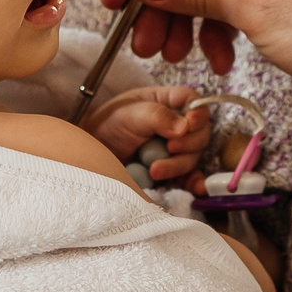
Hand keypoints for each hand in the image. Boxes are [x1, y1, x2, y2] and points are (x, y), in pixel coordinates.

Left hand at [82, 85, 210, 183]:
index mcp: (167, 102)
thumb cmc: (110, 125)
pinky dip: (195, 183)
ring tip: (154, 170)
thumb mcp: (130, 114)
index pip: (193, 102)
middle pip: (200, 133)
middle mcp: (176, 125)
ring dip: (178, 165)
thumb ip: (157, 116)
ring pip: (194, 157)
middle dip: (188, 143)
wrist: (92, 156)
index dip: (198, 112)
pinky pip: (190, 178)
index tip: (190, 123)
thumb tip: (185, 128)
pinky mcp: (173, 171)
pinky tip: (196, 189)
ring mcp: (176, 150)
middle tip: (169, 147)